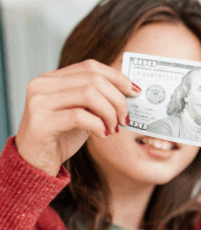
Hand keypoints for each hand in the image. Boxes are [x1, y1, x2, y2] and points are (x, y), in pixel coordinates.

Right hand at [14, 60, 139, 175]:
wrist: (34, 162)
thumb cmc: (60, 137)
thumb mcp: (81, 112)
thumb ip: (96, 99)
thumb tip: (129, 93)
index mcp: (52, 78)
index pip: (90, 67)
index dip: (117, 77)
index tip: (135, 92)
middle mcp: (42, 85)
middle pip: (93, 79)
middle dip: (118, 99)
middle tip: (125, 118)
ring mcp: (39, 102)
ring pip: (88, 94)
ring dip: (110, 113)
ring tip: (114, 128)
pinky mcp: (41, 122)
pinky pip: (80, 116)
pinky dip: (98, 125)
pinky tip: (102, 135)